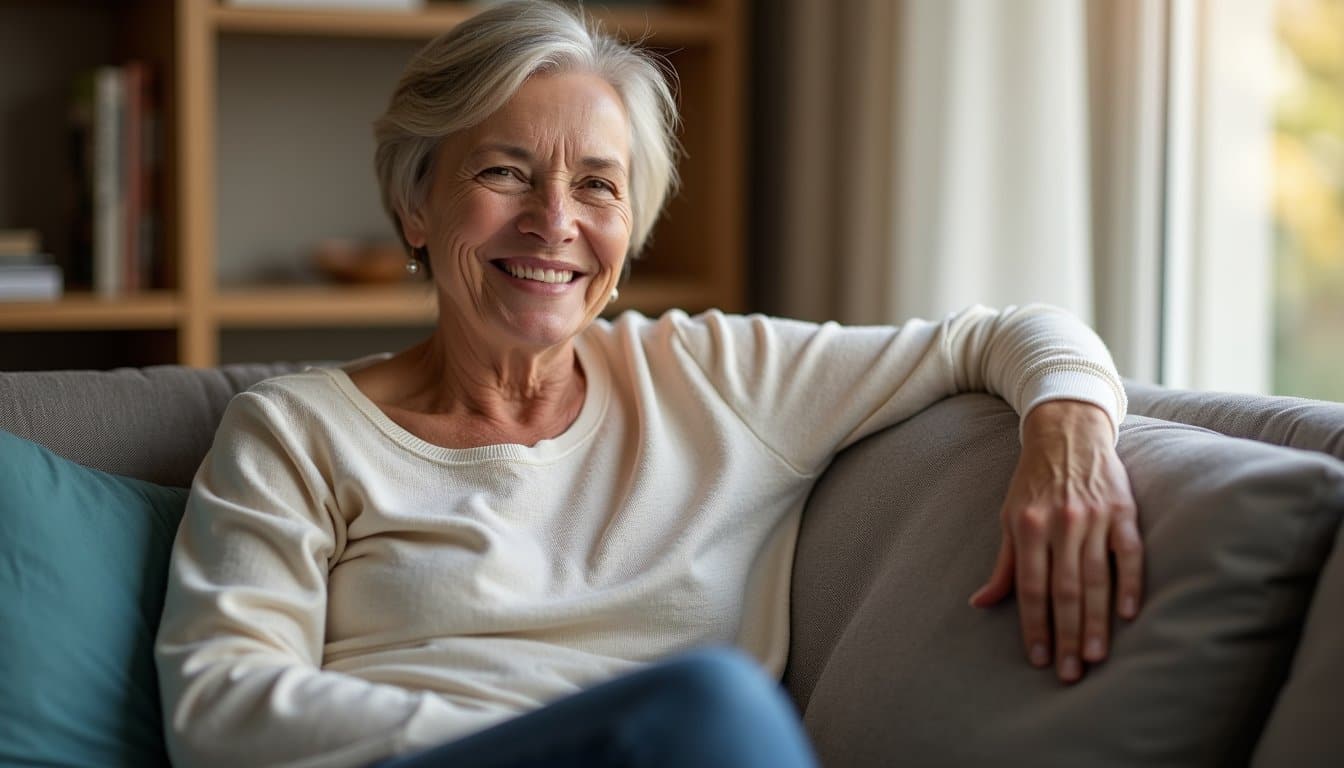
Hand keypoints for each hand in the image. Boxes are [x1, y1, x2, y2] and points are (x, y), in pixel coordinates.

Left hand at [968, 400, 1142, 683]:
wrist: (1067, 431)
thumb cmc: (1033, 482)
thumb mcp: (1009, 517)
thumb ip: (1003, 563)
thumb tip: (980, 602)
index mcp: (1028, 526)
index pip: (1030, 587)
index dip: (1034, 625)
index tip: (1038, 658)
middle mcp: (1061, 523)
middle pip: (1064, 590)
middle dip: (1066, 635)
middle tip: (1068, 673)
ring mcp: (1094, 517)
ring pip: (1096, 578)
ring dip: (1096, 622)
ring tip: (1094, 657)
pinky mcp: (1123, 510)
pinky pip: (1130, 553)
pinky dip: (1131, 584)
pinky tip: (1128, 616)